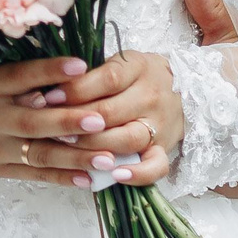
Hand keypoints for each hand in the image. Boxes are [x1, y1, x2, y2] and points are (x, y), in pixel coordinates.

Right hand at [0, 57, 144, 188]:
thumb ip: (11, 74)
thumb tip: (58, 67)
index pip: (20, 77)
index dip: (49, 71)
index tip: (80, 65)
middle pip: (33, 122)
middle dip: (69, 122)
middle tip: (102, 118)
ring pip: (39, 154)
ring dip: (75, 157)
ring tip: (108, 159)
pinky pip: (32, 175)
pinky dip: (60, 178)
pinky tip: (88, 180)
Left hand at [17, 50, 181, 184]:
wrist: (188, 86)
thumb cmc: (138, 74)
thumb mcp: (118, 62)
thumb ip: (91, 73)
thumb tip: (50, 87)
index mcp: (138, 67)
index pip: (107, 79)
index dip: (76, 90)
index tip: (49, 97)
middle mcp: (151, 96)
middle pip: (111, 111)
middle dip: (76, 121)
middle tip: (49, 126)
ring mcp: (160, 124)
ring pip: (127, 139)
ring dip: (94, 146)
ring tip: (69, 148)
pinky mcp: (165, 148)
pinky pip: (156, 166)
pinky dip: (137, 174)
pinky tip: (114, 175)